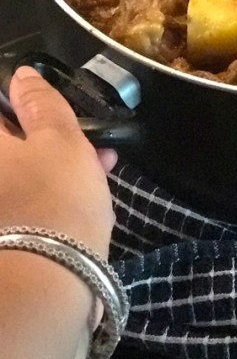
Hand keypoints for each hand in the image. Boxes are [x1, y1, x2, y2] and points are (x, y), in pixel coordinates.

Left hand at [0, 66, 116, 257]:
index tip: (52, 103)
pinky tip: (92, 196)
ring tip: (104, 166)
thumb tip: (21, 74)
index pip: (0, 112)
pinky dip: (57, 192)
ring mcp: (2, 210)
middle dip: (48, 135)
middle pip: (11, 145)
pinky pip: (33, 201)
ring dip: (60, 163)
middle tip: (88, 137)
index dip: (25, 102)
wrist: (49, 284)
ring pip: (25, 173)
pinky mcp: (12, 236)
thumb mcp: (61, 140)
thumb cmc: (55, 198)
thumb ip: (42, 103)